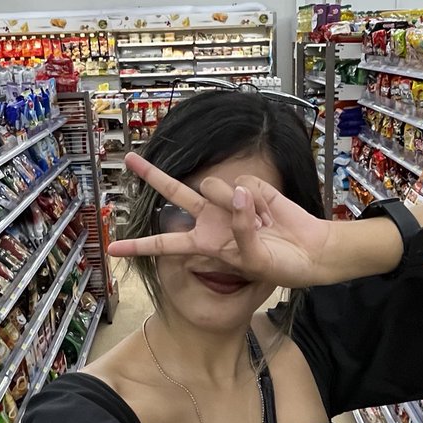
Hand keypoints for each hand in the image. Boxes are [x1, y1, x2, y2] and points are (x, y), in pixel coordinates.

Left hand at [106, 153, 339, 289]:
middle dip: (152, 174)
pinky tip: (270, 213)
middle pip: (174, 193)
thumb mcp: (253, 261)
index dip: (139, 246)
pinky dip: (258, 200)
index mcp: (204, 244)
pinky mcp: (249, 188)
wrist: (310, 251)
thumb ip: (239, 229)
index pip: (165, 244)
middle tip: (130, 158)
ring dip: (238, 206)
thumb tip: (235, 192)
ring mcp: (228, 202)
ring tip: (262, 225)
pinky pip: (243, 186)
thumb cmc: (280, 264)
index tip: (112, 249)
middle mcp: (210, 219)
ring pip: (215, 187)